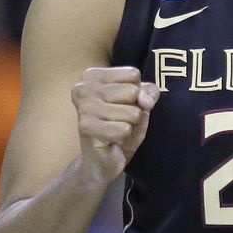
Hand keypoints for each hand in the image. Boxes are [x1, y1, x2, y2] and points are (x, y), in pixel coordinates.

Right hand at [71, 66, 159, 181]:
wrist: (104, 158)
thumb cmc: (121, 125)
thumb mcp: (141, 102)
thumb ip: (149, 92)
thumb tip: (144, 101)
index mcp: (93, 75)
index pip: (133, 74)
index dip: (136, 93)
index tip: (121, 104)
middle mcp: (83, 87)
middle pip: (132, 92)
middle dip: (133, 110)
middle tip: (117, 120)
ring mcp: (83, 106)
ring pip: (132, 112)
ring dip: (130, 124)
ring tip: (115, 129)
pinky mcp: (86, 126)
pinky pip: (124, 129)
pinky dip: (124, 136)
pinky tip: (112, 139)